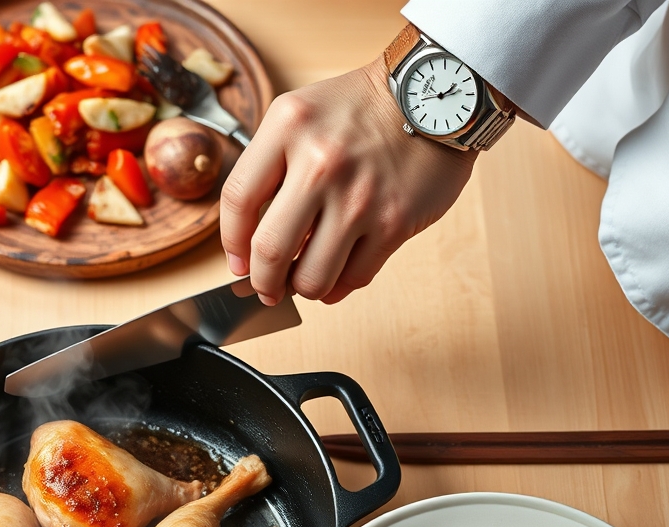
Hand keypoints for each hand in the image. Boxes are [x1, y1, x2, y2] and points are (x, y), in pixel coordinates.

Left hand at [219, 59, 477, 304]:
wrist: (436, 96)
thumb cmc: (361, 109)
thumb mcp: (300, 114)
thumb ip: (270, 167)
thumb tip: (251, 242)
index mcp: (288, 128)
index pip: (238, 200)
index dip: (231, 242)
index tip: (238, 261)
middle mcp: (321, 162)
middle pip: (270, 250)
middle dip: (262, 282)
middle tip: (264, 287)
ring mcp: (360, 196)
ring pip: (312, 277)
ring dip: (301, 288)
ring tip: (302, 280)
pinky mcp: (393, 222)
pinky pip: (354, 277)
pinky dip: (337, 287)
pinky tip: (334, 277)